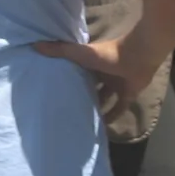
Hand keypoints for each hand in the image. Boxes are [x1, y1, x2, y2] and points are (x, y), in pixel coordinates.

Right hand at [32, 36, 158, 114]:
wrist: (139, 56)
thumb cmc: (108, 54)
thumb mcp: (80, 54)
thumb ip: (60, 50)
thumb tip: (35, 45)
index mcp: (91, 63)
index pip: (77, 73)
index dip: (68, 81)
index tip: (55, 92)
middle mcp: (102, 74)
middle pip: (90, 88)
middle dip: (81, 97)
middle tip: (66, 112)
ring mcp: (116, 84)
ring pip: (103, 99)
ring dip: (95, 109)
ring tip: (81, 123)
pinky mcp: (128, 94)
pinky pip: (118, 108)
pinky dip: (112, 117)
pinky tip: (102, 129)